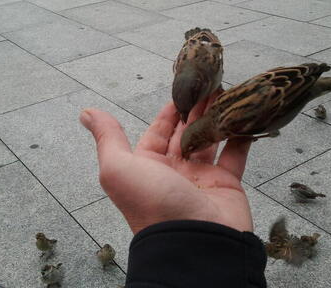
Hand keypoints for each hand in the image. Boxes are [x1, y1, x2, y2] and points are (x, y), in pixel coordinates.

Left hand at [80, 96, 253, 234]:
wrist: (194, 244)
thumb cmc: (152, 204)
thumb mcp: (118, 169)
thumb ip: (107, 138)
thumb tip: (86, 112)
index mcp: (147, 166)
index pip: (158, 131)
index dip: (168, 112)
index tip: (182, 90)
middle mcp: (173, 171)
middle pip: (185, 132)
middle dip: (195, 110)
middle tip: (208, 85)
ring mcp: (201, 178)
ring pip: (209, 139)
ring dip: (216, 118)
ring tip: (226, 94)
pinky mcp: (227, 184)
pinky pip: (235, 155)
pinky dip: (240, 136)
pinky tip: (244, 117)